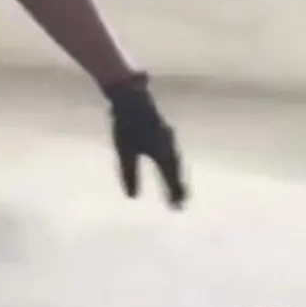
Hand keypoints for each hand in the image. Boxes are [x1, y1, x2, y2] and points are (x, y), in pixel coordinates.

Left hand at [105, 74, 187, 208]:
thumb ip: (129, 174)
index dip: (173, 194)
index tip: (177, 208)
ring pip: (175, 163)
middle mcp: (169, 148)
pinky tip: (171, 168)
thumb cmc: (127, 125)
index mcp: (162, 154)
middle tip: (181, 203)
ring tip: (178, 190)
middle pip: (175, 172)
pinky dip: (173, 166)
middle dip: (177, 187)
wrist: (132, 99)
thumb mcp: (125, 152)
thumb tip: (132, 196)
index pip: (170, 179)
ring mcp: (168, 140)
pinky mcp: (164, 135)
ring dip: (176, 177)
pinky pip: (171, 154)